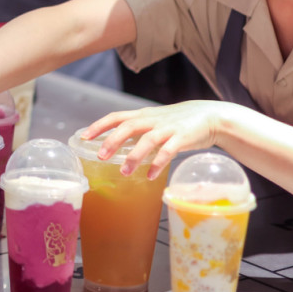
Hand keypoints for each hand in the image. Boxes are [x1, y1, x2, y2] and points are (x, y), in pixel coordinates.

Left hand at [82, 101, 226, 179]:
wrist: (209, 116)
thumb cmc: (177, 122)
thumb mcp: (154, 121)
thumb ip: (137, 131)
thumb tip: (115, 146)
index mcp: (143, 115)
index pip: (116, 117)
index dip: (99, 126)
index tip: (83, 136)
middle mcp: (153, 120)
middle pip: (128, 126)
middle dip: (112, 141)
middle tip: (100, 156)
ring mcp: (168, 128)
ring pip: (147, 140)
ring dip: (134, 156)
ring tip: (124, 172)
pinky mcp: (182, 138)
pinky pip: (168, 151)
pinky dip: (158, 163)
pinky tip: (150, 175)